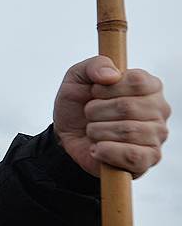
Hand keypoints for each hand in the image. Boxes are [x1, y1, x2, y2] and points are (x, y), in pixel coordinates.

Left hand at [54, 56, 169, 177]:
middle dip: (95, 111)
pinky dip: (106, 151)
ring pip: (127, 131)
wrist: (67, 135)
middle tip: (89, 114)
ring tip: (92, 130)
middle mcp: (159, 110)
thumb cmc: (79, 103)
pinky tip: (97, 148)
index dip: (106, 87)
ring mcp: (156, 136)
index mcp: (149, 86)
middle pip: (128, 107)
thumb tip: (112, 75)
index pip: (136, 81)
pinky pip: (132, 156)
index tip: (94, 91)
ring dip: (97, 131)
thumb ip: (94, 66)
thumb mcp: (77, 77)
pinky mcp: (148, 159)